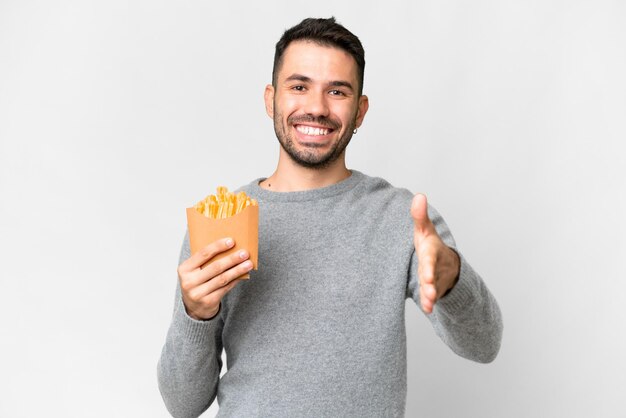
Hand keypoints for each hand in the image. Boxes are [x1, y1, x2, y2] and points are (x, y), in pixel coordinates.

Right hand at [177, 237, 252, 319]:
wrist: (193, 307)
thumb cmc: (197, 282)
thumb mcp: (195, 270)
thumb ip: (206, 260)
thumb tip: (230, 247)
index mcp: (184, 269)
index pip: (203, 254)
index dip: (218, 246)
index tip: (231, 241)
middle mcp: (189, 281)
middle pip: (215, 267)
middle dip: (232, 259)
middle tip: (244, 253)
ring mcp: (198, 293)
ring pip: (223, 278)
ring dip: (237, 270)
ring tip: (249, 264)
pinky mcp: (208, 302)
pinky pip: (226, 288)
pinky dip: (236, 280)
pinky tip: (244, 274)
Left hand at [411, 194, 459, 313]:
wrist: (445, 262)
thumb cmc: (429, 245)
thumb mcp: (425, 231)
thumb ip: (420, 216)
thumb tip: (418, 195)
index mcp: (431, 252)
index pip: (429, 258)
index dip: (428, 265)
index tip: (425, 274)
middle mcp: (435, 266)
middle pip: (432, 274)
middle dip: (430, 282)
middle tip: (428, 289)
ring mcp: (436, 279)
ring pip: (433, 288)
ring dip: (431, 295)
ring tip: (428, 304)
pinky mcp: (433, 289)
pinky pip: (432, 297)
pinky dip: (429, 303)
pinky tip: (428, 309)